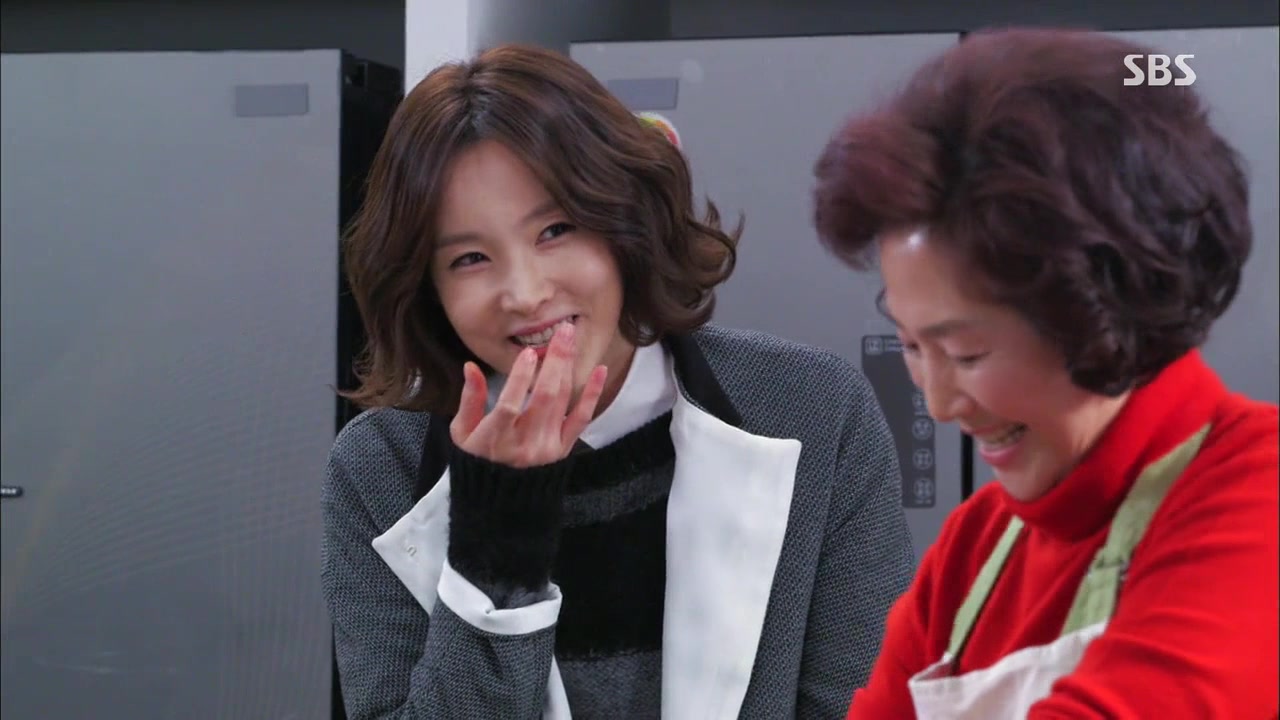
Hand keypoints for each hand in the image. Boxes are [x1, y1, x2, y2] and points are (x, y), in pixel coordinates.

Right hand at [450, 323, 607, 467]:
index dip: (520, 379)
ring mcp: (546, 448)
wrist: (501, 501)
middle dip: (555, 361)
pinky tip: (599, 370)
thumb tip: (470, 366)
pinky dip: (592, 394)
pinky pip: (581, 419)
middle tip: (563, 331)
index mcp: (495, 439)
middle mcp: (524, 444)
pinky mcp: (563, 450)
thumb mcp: (462, 433)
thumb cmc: (477, 461)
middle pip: (544, 397)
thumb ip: (468, 400)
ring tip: (571, 338)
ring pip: (562, 401)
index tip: (528, 354)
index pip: (510, 405)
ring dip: (568, 367)